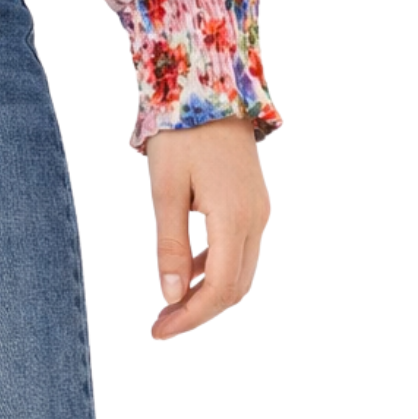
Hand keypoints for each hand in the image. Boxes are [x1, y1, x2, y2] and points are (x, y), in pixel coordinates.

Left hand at [145, 116, 269, 338]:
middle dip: (199, 311)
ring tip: (169, 305)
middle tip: (161, 324)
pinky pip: (238, 250)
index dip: (191, 317)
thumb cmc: (182, 133)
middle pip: (235, 287)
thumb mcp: (165, 188)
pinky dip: (214, 269)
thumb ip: (170, 244)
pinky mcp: (253, 202)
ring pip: (240, 271)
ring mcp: (259, 211)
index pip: (220, 289)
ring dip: (208, 293)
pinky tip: (187, 273)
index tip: (159, 331)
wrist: (210, 87)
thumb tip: (170, 295)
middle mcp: (256, 220)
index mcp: (235, 219)